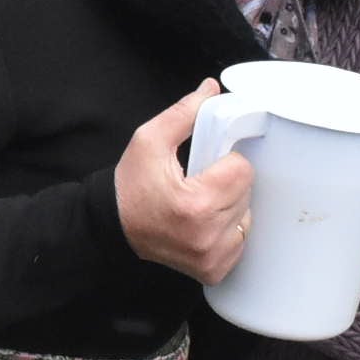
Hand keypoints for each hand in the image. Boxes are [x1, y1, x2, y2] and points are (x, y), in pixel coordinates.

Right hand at [116, 83, 255, 284]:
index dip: (225, 161)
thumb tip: (211, 89)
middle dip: (227, 183)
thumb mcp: (149, 141)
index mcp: (195, 204)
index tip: (205, 165)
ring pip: (247, 217)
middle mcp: (207, 236)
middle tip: (199, 183)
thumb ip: (184, 113)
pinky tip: (203, 224)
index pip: (243, 170)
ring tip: (200, 204)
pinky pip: (240, 241)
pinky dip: (227, 231)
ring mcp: (211, 257)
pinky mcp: (213, 270)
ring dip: (230, 207)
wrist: (112, 227)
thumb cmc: (130, 186)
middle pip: (247, 193)